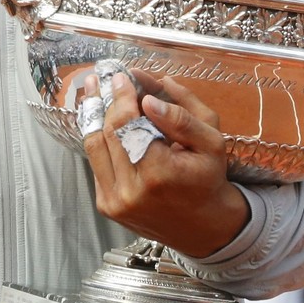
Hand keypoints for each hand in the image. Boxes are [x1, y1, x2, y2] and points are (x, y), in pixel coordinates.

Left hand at [79, 68, 247, 258]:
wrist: (202, 226)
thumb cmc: (207, 179)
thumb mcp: (211, 143)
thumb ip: (182, 117)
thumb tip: (148, 97)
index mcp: (158, 173)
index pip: (129, 125)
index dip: (121, 97)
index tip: (120, 77)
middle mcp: (131, 190)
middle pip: (108, 132)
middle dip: (106, 100)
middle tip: (104, 77)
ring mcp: (115, 201)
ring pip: (93, 145)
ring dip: (93, 114)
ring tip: (92, 89)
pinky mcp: (107, 205)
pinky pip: (96, 162)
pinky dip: (98, 137)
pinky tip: (101, 118)